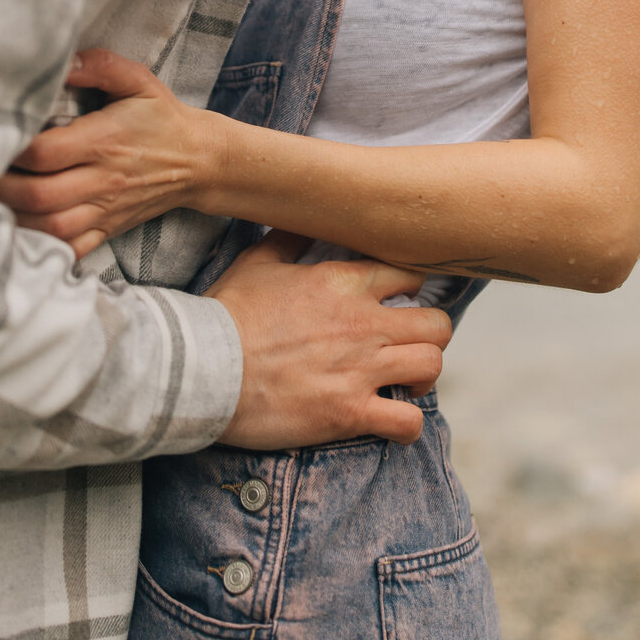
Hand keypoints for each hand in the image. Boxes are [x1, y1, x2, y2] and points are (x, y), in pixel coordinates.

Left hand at [0, 49, 224, 256]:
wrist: (200, 161)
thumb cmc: (162, 118)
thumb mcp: (139, 80)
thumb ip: (100, 66)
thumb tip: (64, 62)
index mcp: (104, 141)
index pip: (45, 152)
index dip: (12, 149)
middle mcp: (103, 180)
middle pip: (40, 195)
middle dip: (2, 187)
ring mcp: (105, 210)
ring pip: (50, 227)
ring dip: (14, 218)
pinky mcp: (108, 229)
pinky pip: (70, 249)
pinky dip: (41, 246)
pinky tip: (20, 231)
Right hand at [209, 231, 451, 447]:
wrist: (202, 369)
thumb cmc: (226, 315)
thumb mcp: (257, 263)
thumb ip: (290, 238)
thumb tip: (301, 214)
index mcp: (341, 282)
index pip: (409, 274)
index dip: (414, 287)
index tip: (403, 299)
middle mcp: (361, 323)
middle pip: (437, 323)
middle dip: (430, 333)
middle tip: (410, 343)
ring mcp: (359, 370)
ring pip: (431, 365)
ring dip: (423, 376)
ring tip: (405, 381)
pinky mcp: (349, 413)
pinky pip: (408, 423)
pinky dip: (407, 425)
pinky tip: (391, 420)